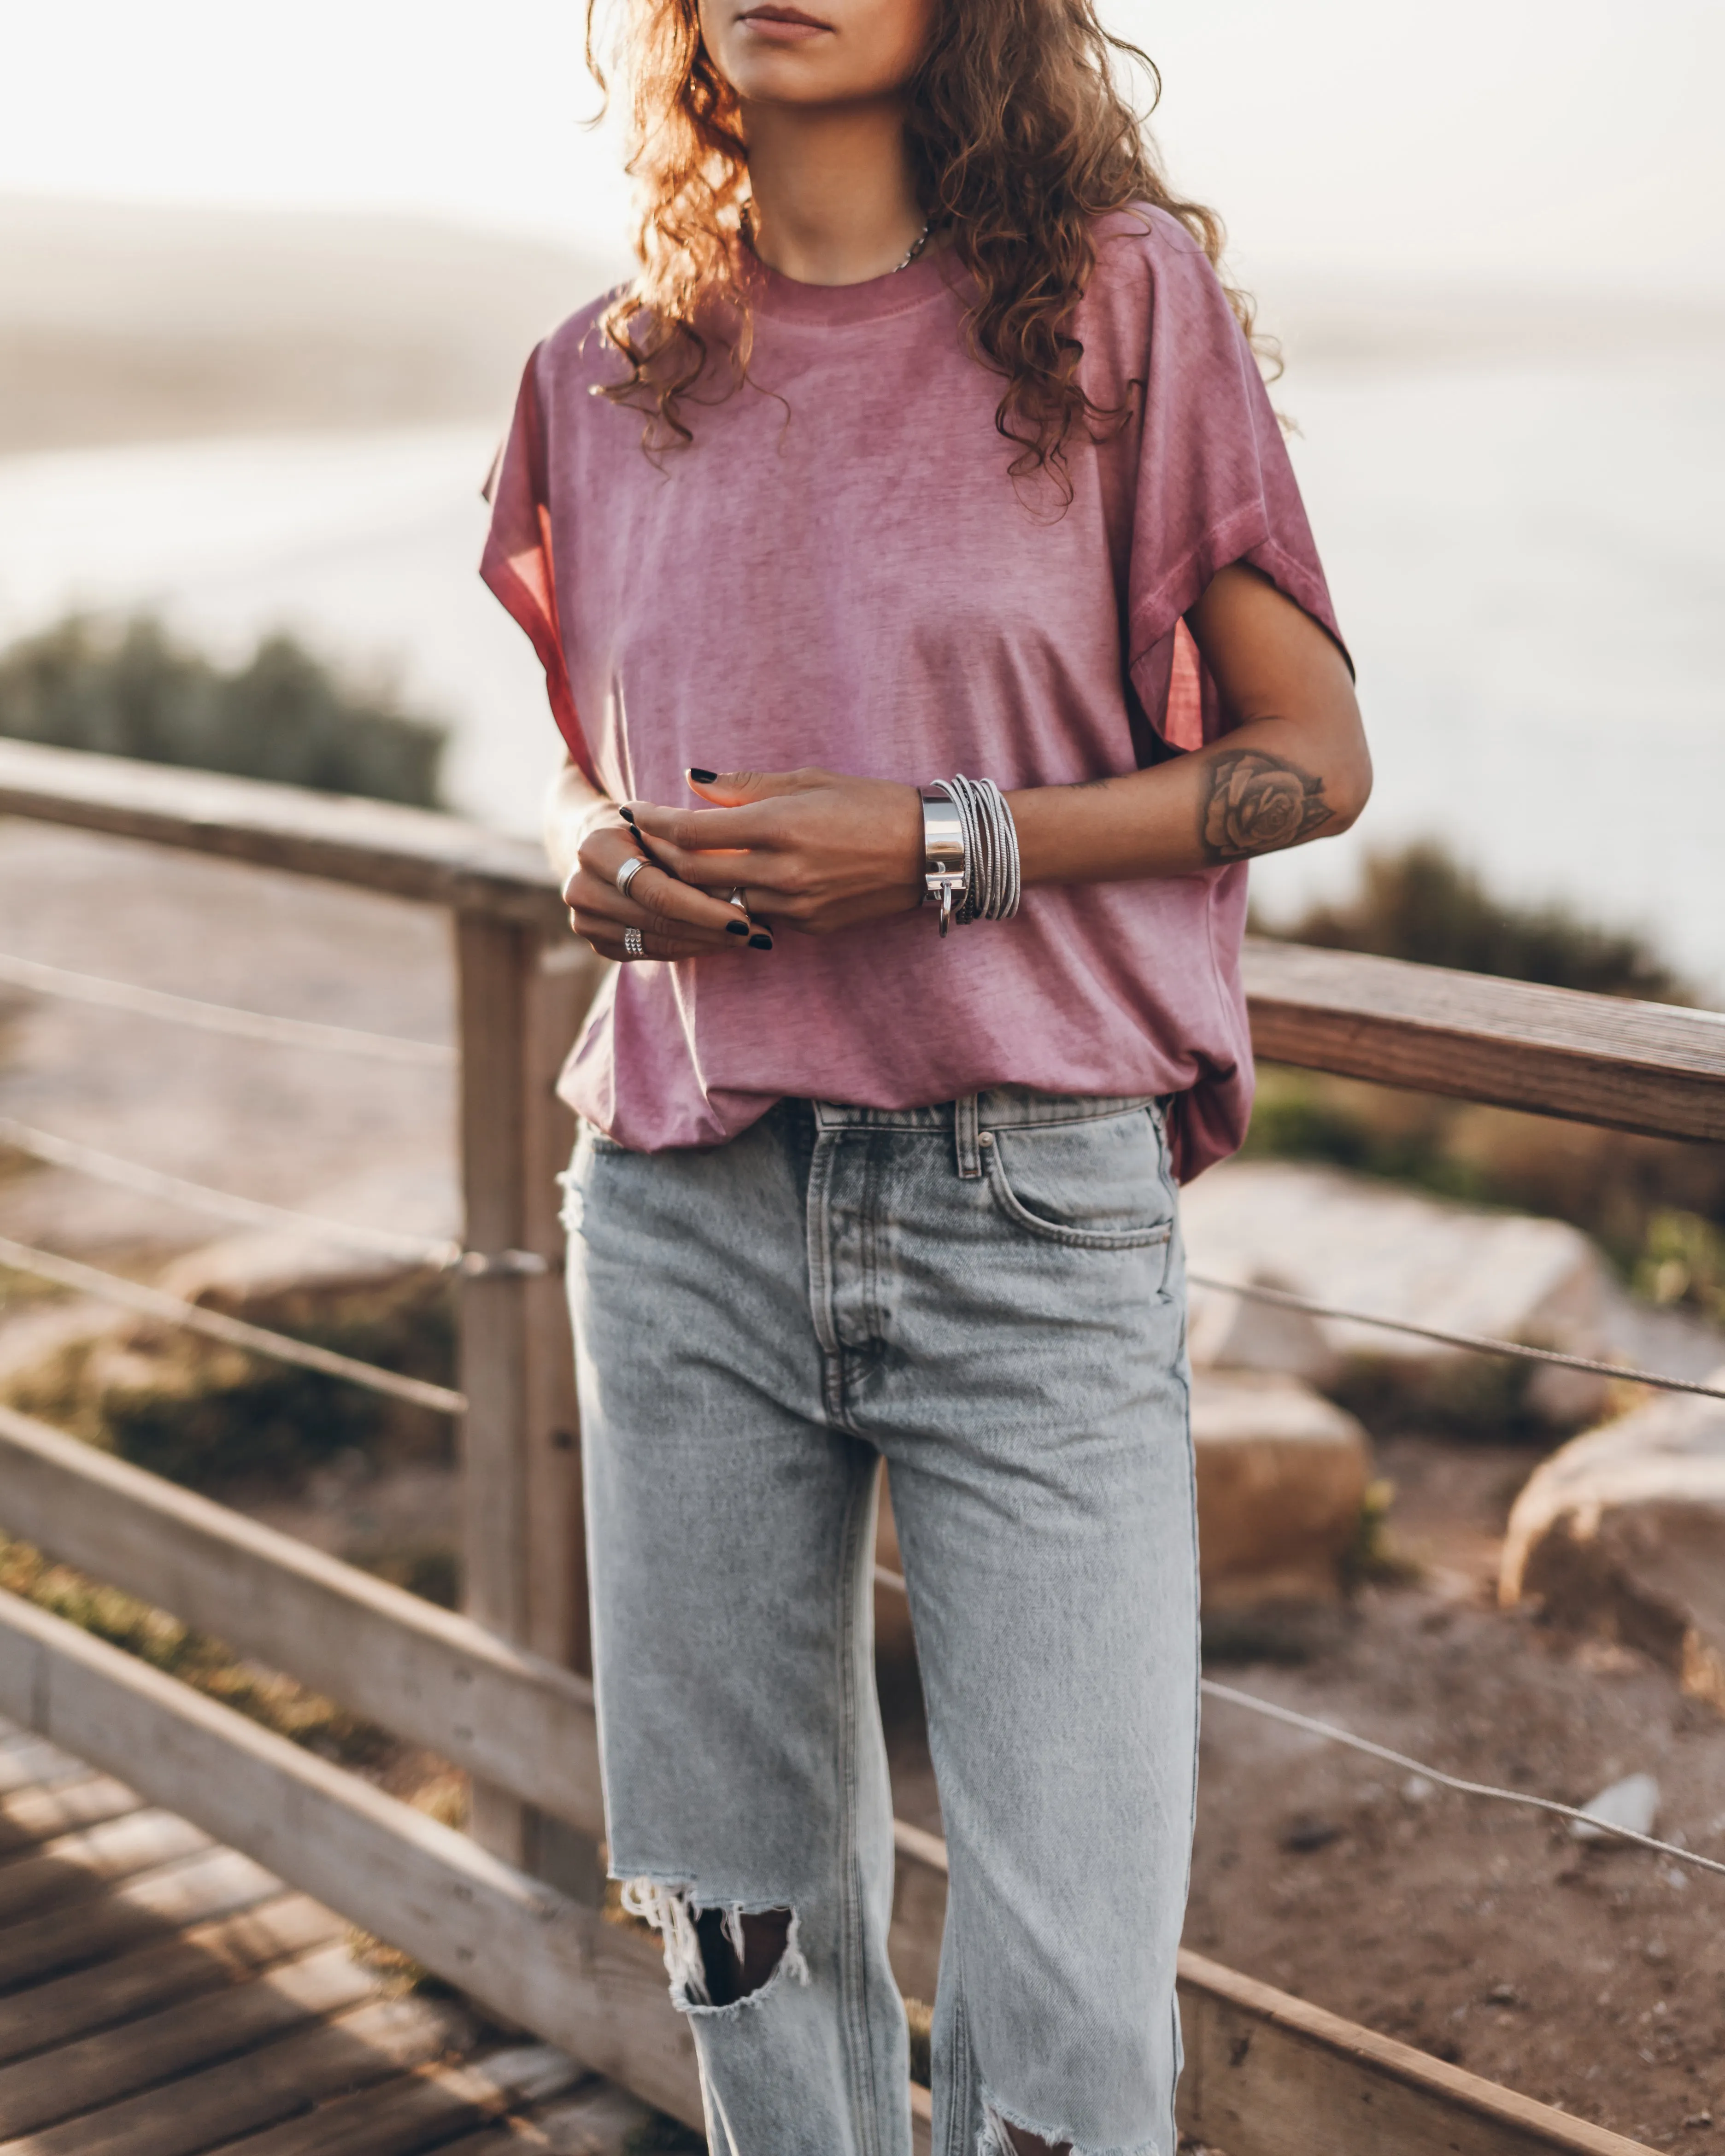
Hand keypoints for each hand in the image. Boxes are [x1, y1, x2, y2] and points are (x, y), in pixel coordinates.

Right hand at [562, 818, 769, 960]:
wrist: (609, 846)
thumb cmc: (651, 827)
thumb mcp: (668, 821)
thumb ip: (693, 839)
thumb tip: (742, 863)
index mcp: (595, 849)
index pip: (658, 890)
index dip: (705, 906)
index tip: (749, 914)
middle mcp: (580, 888)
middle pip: (659, 920)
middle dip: (713, 929)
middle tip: (759, 934)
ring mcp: (585, 921)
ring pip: (659, 942)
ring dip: (710, 943)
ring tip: (752, 940)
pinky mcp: (598, 943)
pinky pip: (653, 953)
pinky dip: (691, 949)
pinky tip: (723, 943)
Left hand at [624, 768, 924, 934]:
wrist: (930, 851)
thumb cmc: (871, 803)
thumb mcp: (809, 781)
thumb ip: (745, 788)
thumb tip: (691, 783)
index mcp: (780, 825)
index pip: (692, 832)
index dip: (654, 822)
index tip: (633, 811)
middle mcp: (783, 871)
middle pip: (694, 874)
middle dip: (660, 858)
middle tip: (643, 843)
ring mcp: (795, 905)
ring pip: (721, 902)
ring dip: (694, 886)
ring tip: (677, 866)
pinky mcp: (809, 927)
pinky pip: (757, 916)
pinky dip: (737, 902)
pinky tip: (731, 886)